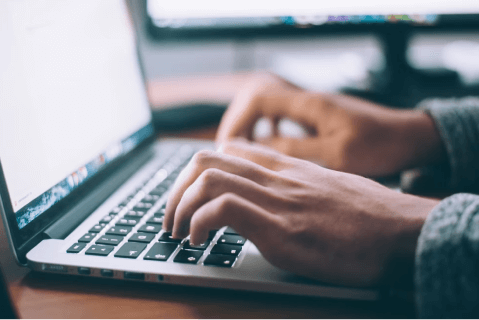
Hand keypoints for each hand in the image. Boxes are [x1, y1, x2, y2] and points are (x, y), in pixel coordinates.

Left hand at [164, 140, 438, 286]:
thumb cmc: (368, 215)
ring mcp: (277, 200)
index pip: (227, 150)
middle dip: (176, 189)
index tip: (189, 196)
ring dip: (179, 206)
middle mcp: (276, 177)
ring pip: (207, 178)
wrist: (402, 231)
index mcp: (285, 168)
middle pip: (206, 160)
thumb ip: (295, 185)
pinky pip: (223, 209)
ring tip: (178, 231)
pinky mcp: (281, 229)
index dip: (197, 172)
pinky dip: (198, 223)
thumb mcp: (327, 187)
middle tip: (171, 218)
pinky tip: (198, 241)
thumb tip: (273, 197)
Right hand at [216, 73, 445, 176]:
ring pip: (267, 110)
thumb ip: (295, 150)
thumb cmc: (381, 145)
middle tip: (231, 154)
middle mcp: (307, 100)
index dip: (238, 121)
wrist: (409, 137)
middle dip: (238, 126)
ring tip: (241, 156)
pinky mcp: (317, 118)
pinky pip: (281, 119)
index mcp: (310, 104)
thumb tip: (257, 149)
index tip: (230, 148)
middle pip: (256, 100)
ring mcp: (311, 108)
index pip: (258, 98)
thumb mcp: (337, 154)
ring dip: (251, 130)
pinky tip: (267, 152)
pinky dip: (267, 133)